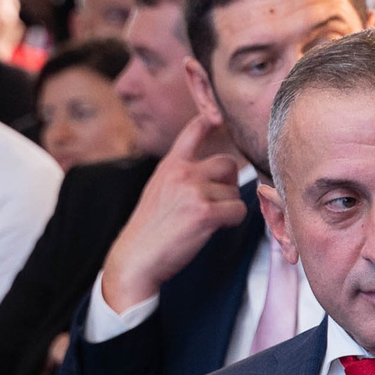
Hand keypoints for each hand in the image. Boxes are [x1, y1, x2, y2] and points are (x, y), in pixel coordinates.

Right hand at [99, 112, 246, 312]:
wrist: (136, 258)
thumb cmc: (150, 230)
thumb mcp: (158, 190)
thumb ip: (181, 175)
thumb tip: (217, 171)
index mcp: (170, 165)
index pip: (193, 130)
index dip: (210, 119)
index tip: (218, 116)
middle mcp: (182, 172)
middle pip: (228, 163)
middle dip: (229, 183)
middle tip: (219, 201)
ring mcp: (193, 191)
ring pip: (234, 191)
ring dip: (229, 207)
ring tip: (209, 220)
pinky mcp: (204, 213)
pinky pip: (238, 210)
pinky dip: (233, 221)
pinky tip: (217, 228)